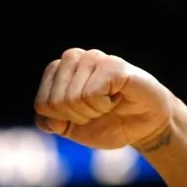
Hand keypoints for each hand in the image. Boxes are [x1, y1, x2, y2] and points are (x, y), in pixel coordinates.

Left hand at [34, 48, 174, 149]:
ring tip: (108, 102)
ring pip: (72, 98)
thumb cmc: (108, 123)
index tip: (82, 115)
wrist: (144, 126)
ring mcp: (93, 57)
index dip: (63, 120)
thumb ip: (50, 123)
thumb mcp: (71, 129)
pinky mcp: (112, 64)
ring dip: (92, 111)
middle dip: (77, 116)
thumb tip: (44, 115)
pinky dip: (104, 105)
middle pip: (55, 102)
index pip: (41, 104)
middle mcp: (73, 58)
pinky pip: (92, 94)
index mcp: (58, 71)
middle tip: (98, 109)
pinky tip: (117, 96)